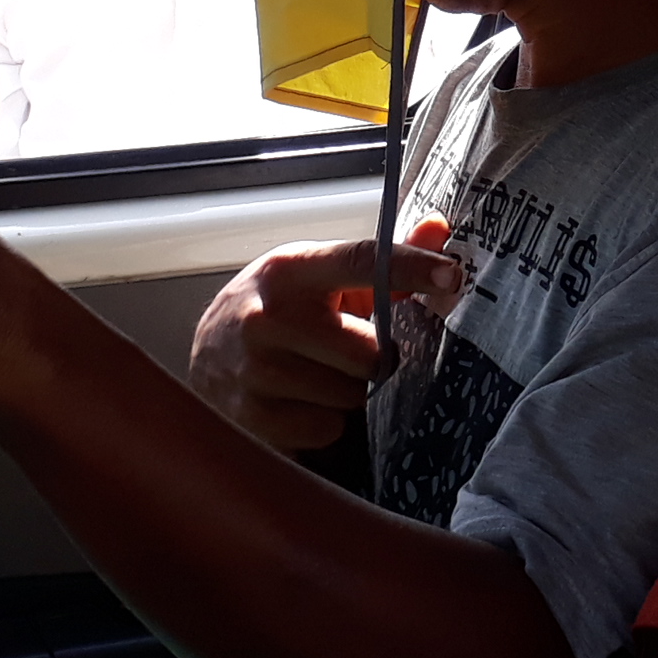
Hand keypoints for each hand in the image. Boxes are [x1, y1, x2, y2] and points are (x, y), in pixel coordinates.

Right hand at [188, 218, 461, 451]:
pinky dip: (323, 421)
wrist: (205, 354)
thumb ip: (382, 259)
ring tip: (317, 373)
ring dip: (345, 390)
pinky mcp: (251, 415)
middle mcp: (268, 315)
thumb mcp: (320, 275)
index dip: (412, 267)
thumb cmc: (278, 309)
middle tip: (348, 350)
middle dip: (369, 357)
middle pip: (368, 351)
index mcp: (290, 269)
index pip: (362, 260)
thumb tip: (440, 229)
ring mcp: (255, 369)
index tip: (452, 275)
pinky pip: (326, 428)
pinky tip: (299, 400)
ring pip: (349, 394)